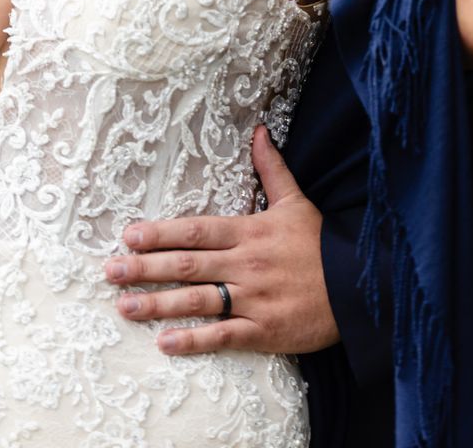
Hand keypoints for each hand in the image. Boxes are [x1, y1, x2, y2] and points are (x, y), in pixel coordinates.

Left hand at [103, 126, 338, 355]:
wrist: (362, 287)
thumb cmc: (324, 245)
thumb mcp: (297, 202)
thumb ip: (272, 169)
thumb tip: (258, 131)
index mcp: (251, 231)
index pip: (197, 230)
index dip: (160, 233)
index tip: (128, 237)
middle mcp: (247, 264)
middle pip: (187, 265)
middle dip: (145, 268)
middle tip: (110, 272)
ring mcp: (254, 299)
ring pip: (198, 301)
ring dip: (158, 304)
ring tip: (124, 307)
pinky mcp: (265, 331)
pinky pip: (223, 336)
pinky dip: (193, 340)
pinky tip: (164, 342)